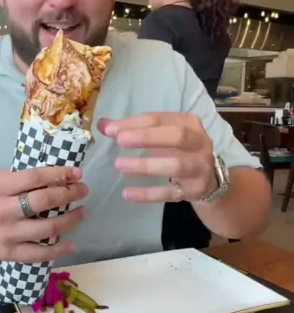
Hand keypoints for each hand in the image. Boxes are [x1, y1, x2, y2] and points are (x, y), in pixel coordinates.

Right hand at [0, 166, 88, 262]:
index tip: (77, 173)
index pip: (35, 178)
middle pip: (44, 201)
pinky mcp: (8, 254)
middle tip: (83, 190)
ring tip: (83, 212)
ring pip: (46, 229)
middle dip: (69, 194)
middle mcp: (3, 211)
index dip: (60, 174)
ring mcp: (7, 235)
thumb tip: (55, 177)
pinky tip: (72, 244)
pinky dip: (58, 250)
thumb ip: (20, 179)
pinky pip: (38, 254)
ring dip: (70, 220)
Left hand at [99, 113, 216, 202]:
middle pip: (177, 137)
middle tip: (120, 141)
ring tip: (120, 165)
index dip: (135, 123)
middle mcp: (199, 143)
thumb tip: (103, 124)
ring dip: (147, 165)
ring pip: (176, 166)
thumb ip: (132, 129)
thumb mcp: (161, 135)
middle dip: (148, 137)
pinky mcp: (195, 190)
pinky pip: (171, 193)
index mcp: (189, 123)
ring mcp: (200, 168)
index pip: (160, 119)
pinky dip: (149, 194)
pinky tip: (127, 194)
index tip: (111, 129)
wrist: (210, 180)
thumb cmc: (179, 151)